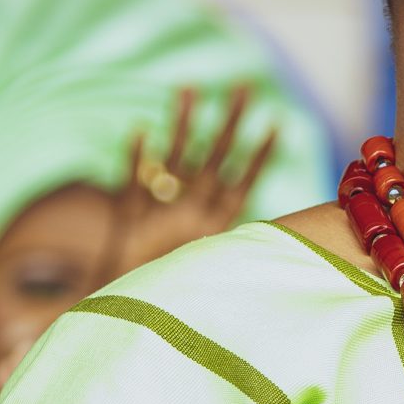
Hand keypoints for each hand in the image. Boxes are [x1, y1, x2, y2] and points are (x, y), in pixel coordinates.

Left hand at [110, 83, 279, 273]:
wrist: (135, 316)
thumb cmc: (179, 290)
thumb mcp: (210, 263)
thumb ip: (225, 234)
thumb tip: (259, 223)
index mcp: (215, 229)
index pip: (242, 183)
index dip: (258, 155)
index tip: (275, 124)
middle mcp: (191, 216)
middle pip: (213, 159)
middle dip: (231, 121)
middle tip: (244, 87)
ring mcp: (159, 213)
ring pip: (174, 158)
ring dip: (183, 121)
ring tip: (189, 87)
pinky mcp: (128, 216)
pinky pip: (132, 180)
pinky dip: (136, 156)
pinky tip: (139, 127)